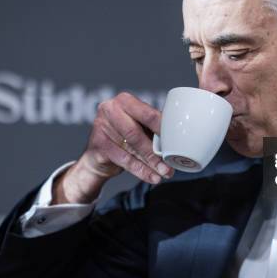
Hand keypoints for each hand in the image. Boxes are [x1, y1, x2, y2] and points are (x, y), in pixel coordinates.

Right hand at [53, 92, 173, 203]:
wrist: (99, 156)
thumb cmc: (125, 138)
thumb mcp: (140, 128)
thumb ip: (154, 129)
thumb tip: (179, 141)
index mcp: (126, 100)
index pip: (148, 113)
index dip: (163, 128)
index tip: (177, 142)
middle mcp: (110, 108)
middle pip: (137, 132)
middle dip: (155, 150)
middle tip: (170, 164)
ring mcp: (101, 126)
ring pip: (131, 147)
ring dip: (150, 162)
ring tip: (164, 172)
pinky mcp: (97, 144)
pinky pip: (123, 159)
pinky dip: (140, 170)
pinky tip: (152, 177)